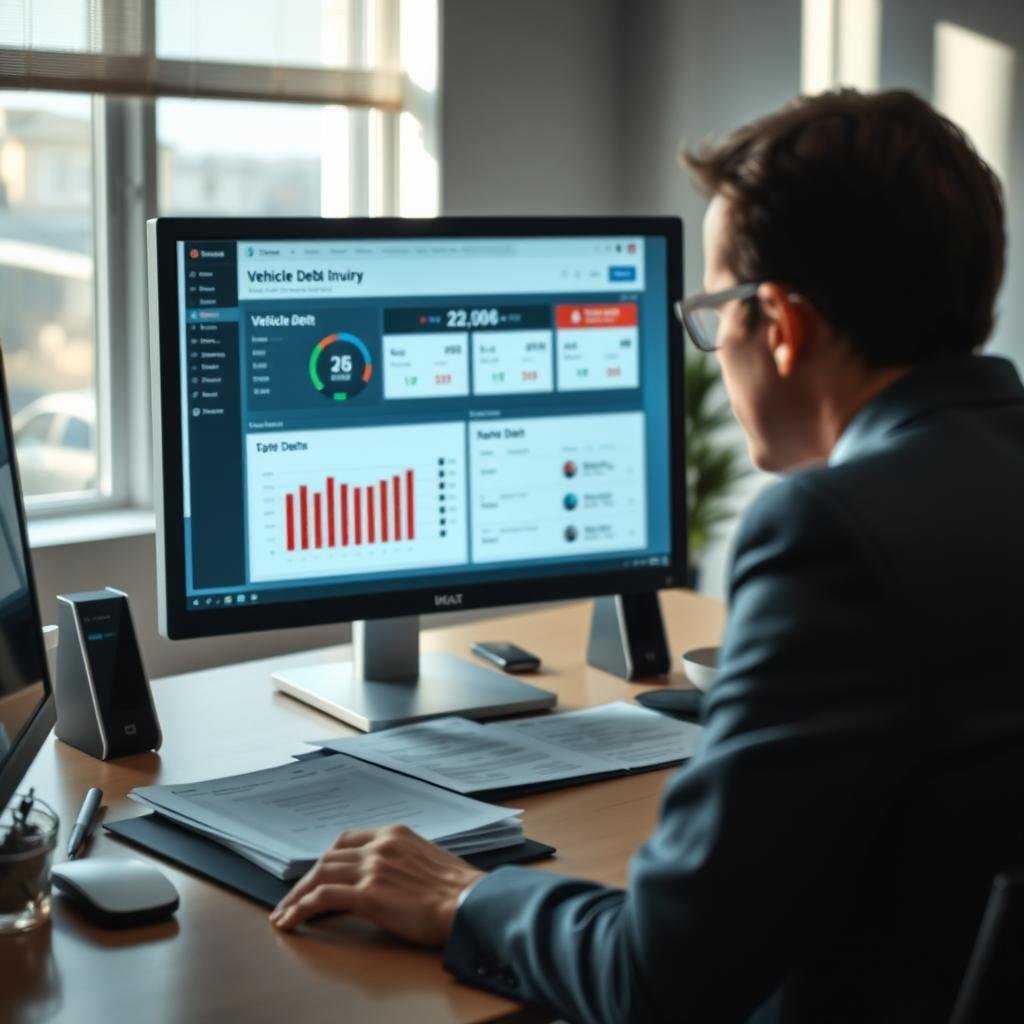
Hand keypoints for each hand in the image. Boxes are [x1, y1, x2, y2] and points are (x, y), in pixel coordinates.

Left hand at [269, 824, 483, 945]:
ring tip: (284, 913)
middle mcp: (380, 845)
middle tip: (294, 897)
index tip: (318, 873)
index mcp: (394, 833)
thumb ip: (401, 861)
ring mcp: (372, 868)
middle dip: (307, 878)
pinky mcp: (368, 895)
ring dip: (297, 895)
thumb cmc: (458, 889)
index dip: (328, 858)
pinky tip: (290, 920)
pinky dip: (301, 908)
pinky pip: (322, 898)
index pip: (347, 839)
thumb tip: (387, 879)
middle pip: (329, 857)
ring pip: (320, 875)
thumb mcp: (427, 860)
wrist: (470, 903)